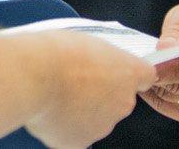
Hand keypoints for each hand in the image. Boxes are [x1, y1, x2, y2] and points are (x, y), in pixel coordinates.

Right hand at [24, 34, 155, 148]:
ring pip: (95, 119)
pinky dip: (64, 126)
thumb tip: (93, 65)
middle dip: (99, 94)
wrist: (33, 76)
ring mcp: (103, 126)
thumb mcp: (86, 41)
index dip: (126, 74)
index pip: (144, 76)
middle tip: (73, 82)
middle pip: (116, 100)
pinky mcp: (80, 142)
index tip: (113, 71)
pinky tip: (50, 111)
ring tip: (56, 94)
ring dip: (81, 110)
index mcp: (129, 73)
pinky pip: (74, 134)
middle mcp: (123, 103)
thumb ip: (100, 58)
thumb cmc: (56, 53)